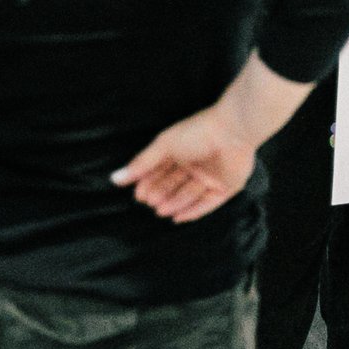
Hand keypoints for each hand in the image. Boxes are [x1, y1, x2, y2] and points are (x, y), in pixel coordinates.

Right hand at [112, 109, 258, 222]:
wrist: (234, 130)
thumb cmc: (198, 132)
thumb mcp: (164, 146)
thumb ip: (141, 163)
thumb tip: (115, 178)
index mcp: (183, 150)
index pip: (162, 170)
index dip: (150, 183)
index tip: (138, 194)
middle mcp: (198, 164)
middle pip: (175, 184)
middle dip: (161, 194)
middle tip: (148, 203)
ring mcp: (213, 176)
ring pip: (190, 195)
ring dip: (174, 203)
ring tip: (160, 211)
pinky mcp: (227, 187)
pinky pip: (208, 203)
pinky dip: (193, 211)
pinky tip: (178, 218)